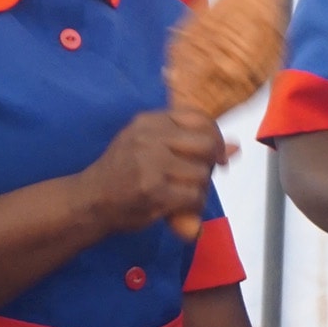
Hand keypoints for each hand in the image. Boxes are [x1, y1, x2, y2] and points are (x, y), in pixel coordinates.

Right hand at [75, 107, 224, 235]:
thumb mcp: (147, 144)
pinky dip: (193, 206)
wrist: (90, 201)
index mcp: (148, 121)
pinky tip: (180, 208)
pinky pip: (194, 196)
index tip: (211, 154)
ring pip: (202, 173)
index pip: (199, 118)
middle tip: (198, 176)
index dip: (213, 138)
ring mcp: (151, 164)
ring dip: (199, 189)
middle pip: (206, 144)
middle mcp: (149, 137)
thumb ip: (188, 142)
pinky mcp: (154, 191)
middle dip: (210, 163)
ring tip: (183, 195)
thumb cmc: (121, 172)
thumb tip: (236, 146)